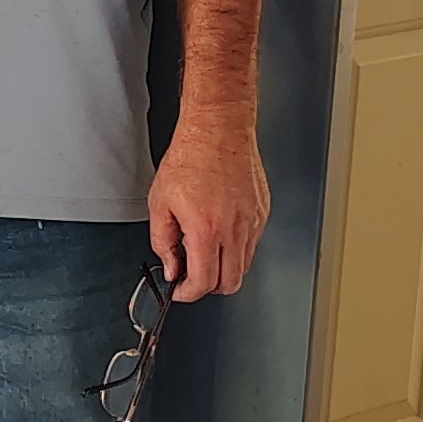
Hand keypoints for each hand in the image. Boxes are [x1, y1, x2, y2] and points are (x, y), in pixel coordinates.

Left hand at [148, 112, 269, 304]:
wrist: (219, 128)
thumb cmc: (190, 156)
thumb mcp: (160, 202)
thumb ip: (163, 242)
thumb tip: (172, 267)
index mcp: (207, 229)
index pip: (204, 283)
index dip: (188, 293)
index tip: (180, 289)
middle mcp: (235, 229)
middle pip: (230, 283)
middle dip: (208, 286)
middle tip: (191, 273)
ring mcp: (253, 221)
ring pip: (244, 266)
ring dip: (223, 267)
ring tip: (203, 246)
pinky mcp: (262, 212)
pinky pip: (252, 243)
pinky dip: (235, 247)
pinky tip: (219, 229)